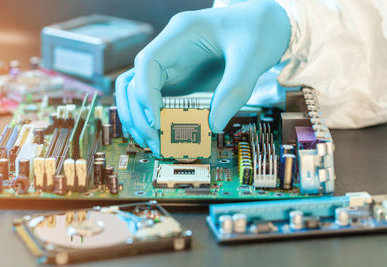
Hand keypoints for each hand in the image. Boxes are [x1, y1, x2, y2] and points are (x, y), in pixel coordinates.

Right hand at [116, 0, 290, 156]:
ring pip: (137, 92)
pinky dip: (155, 120)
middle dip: (139, 115)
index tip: (158, 121)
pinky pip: (156, 101)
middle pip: (134, 82)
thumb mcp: (254, 56)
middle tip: (156, 142)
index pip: (147, 63)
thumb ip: (234, 89)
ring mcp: (171, 66)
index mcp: (181, 34)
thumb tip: (213, 126)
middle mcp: (169, 50)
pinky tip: (165, 136)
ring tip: (155, 144)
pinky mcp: (179, 80)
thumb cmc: (258, 30)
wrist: (266, 23)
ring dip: (140, 119)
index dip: (145, 94)